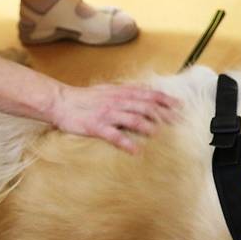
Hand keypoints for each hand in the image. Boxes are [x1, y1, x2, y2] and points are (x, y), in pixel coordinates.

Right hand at [49, 83, 180, 153]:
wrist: (61, 102)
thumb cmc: (86, 97)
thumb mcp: (109, 89)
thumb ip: (126, 92)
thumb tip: (144, 93)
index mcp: (121, 93)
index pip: (148, 94)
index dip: (165, 99)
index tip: (179, 105)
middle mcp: (117, 102)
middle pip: (145, 106)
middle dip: (163, 114)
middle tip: (177, 121)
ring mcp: (107, 114)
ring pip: (133, 119)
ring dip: (148, 126)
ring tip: (159, 134)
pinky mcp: (96, 127)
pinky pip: (114, 135)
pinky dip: (126, 143)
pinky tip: (136, 150)